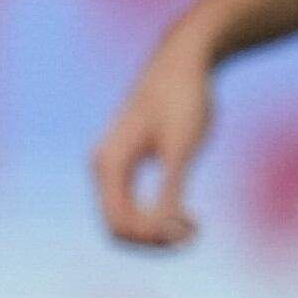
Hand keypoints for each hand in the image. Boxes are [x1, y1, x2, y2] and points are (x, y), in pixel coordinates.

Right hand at [91, 33, 220, 248]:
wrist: (184, 58)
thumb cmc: (184, 98)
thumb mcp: (181, 148)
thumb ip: (170, 191)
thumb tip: (163, 230)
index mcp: (108, 164)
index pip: (119, 224)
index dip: (153, 237)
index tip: (190, 228)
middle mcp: (103, 167)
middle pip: (117, 227)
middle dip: (153, 238)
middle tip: (195, 230)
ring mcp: (113, 165)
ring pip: (124, 218)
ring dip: (155, 231)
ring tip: (193, 225)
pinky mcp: (128, 161)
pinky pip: (132, 204)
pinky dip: (157, 217)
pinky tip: (186, 213)